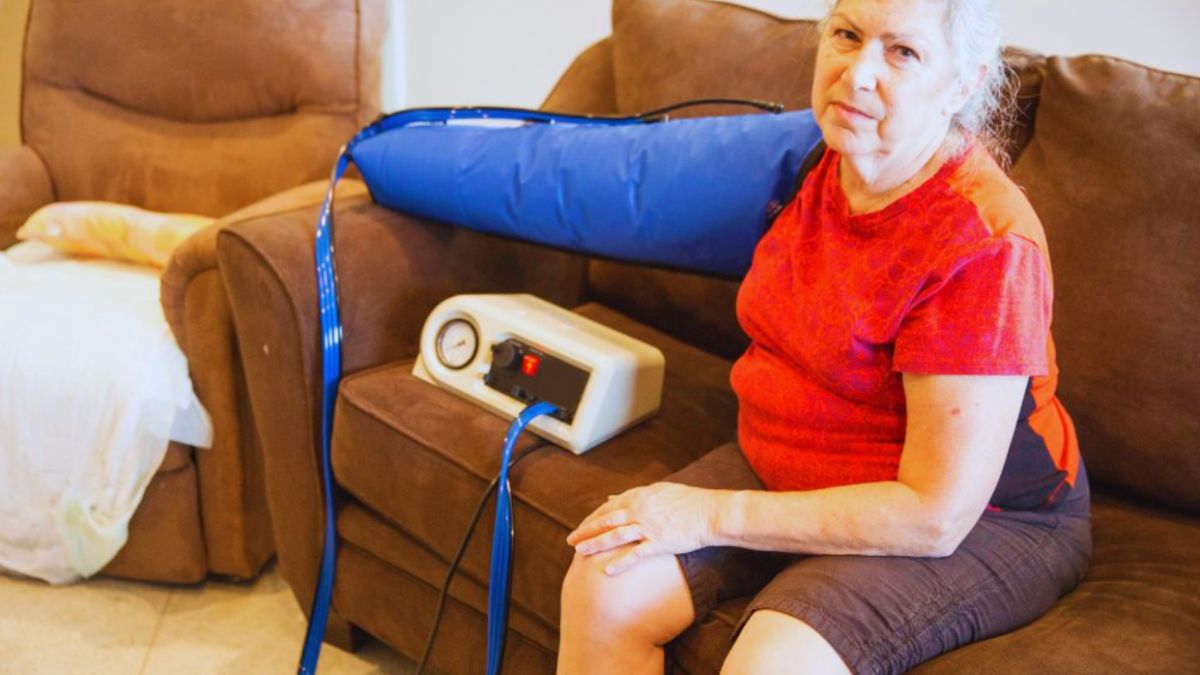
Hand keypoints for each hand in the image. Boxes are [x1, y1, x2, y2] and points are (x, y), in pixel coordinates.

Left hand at [566, 482, 718, 574]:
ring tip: (579, 552)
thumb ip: (634, 494)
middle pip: (606, 520)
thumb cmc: (689, 501)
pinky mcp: (659, 542)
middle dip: (586, 531)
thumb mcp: (659, 491)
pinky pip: (635, 554)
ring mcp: (648, 526)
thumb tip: (612, 497)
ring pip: (615, 535)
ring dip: (595, 544)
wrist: (711, 512)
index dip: (592, 518)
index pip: (608, 507)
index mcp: (639, 496)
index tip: (581, 527)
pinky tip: (607, 570)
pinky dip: (620, 562)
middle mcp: (639, 509)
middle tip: (570, 540)